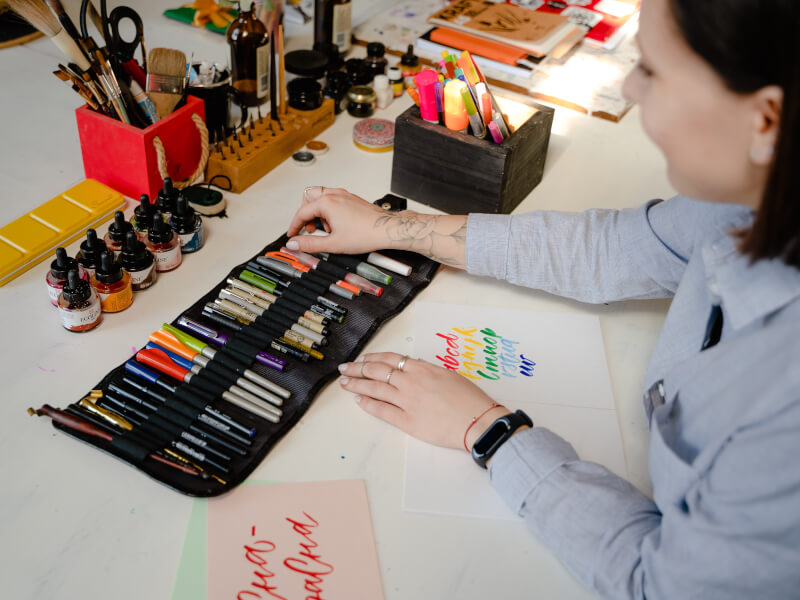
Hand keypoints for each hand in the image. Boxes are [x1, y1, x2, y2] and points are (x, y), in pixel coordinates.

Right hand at [286, 186, 402, 254]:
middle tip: (309, 230)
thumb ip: (310, 244)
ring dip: (318, 212)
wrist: (387, 230)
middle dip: (305, 215)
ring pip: (321, 197)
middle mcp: (335, 195)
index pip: (302, 212)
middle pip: (309, 198)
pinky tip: (336, 225)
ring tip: (325, 230)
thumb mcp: (333, 244)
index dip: (294, 226)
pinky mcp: (352, 199)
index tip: (292, 235)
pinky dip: (329, 210)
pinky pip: (333, 199)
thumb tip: (294, 244)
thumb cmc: (366, 234)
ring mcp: (344, 195)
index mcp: (327, 202)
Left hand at [337, 352, 509, 449]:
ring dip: (357, 384)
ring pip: (375, 389)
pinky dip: (368, 404)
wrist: (478, 421)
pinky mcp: (407, 421)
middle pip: (376, 370)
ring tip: (344, 383)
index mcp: (422, 368)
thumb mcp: (448, 375)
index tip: (362, 359)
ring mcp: (407, 401)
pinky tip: (358, 400)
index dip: (372, 358)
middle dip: (357, 368)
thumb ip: (426, 371)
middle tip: (344, 368)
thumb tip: (411, 367)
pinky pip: (381, 410)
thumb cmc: (469, 398)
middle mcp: (411, 381)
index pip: (390, 358)